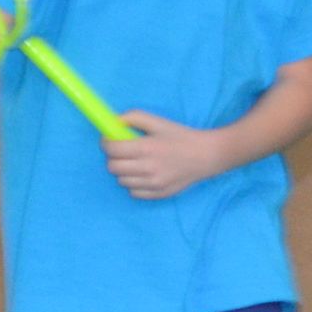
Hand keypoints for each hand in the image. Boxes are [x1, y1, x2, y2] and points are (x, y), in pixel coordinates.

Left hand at [104, 111, 224, 200]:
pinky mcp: (158, 194)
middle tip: (122, 152)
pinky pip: (133, 192)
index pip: (112, 149)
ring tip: (135, 163)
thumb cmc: (180, 136)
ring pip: (121, 181)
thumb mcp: (158, 121)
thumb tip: (113, 122)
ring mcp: (153, 184)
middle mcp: (148, 168)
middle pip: (113, 167)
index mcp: (146, 148)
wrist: (205, 155)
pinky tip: (144, 174)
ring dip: (123, 171)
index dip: (105, 143)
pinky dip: (134, 183)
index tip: (108, 140)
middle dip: (113, 157)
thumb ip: (134, 117)